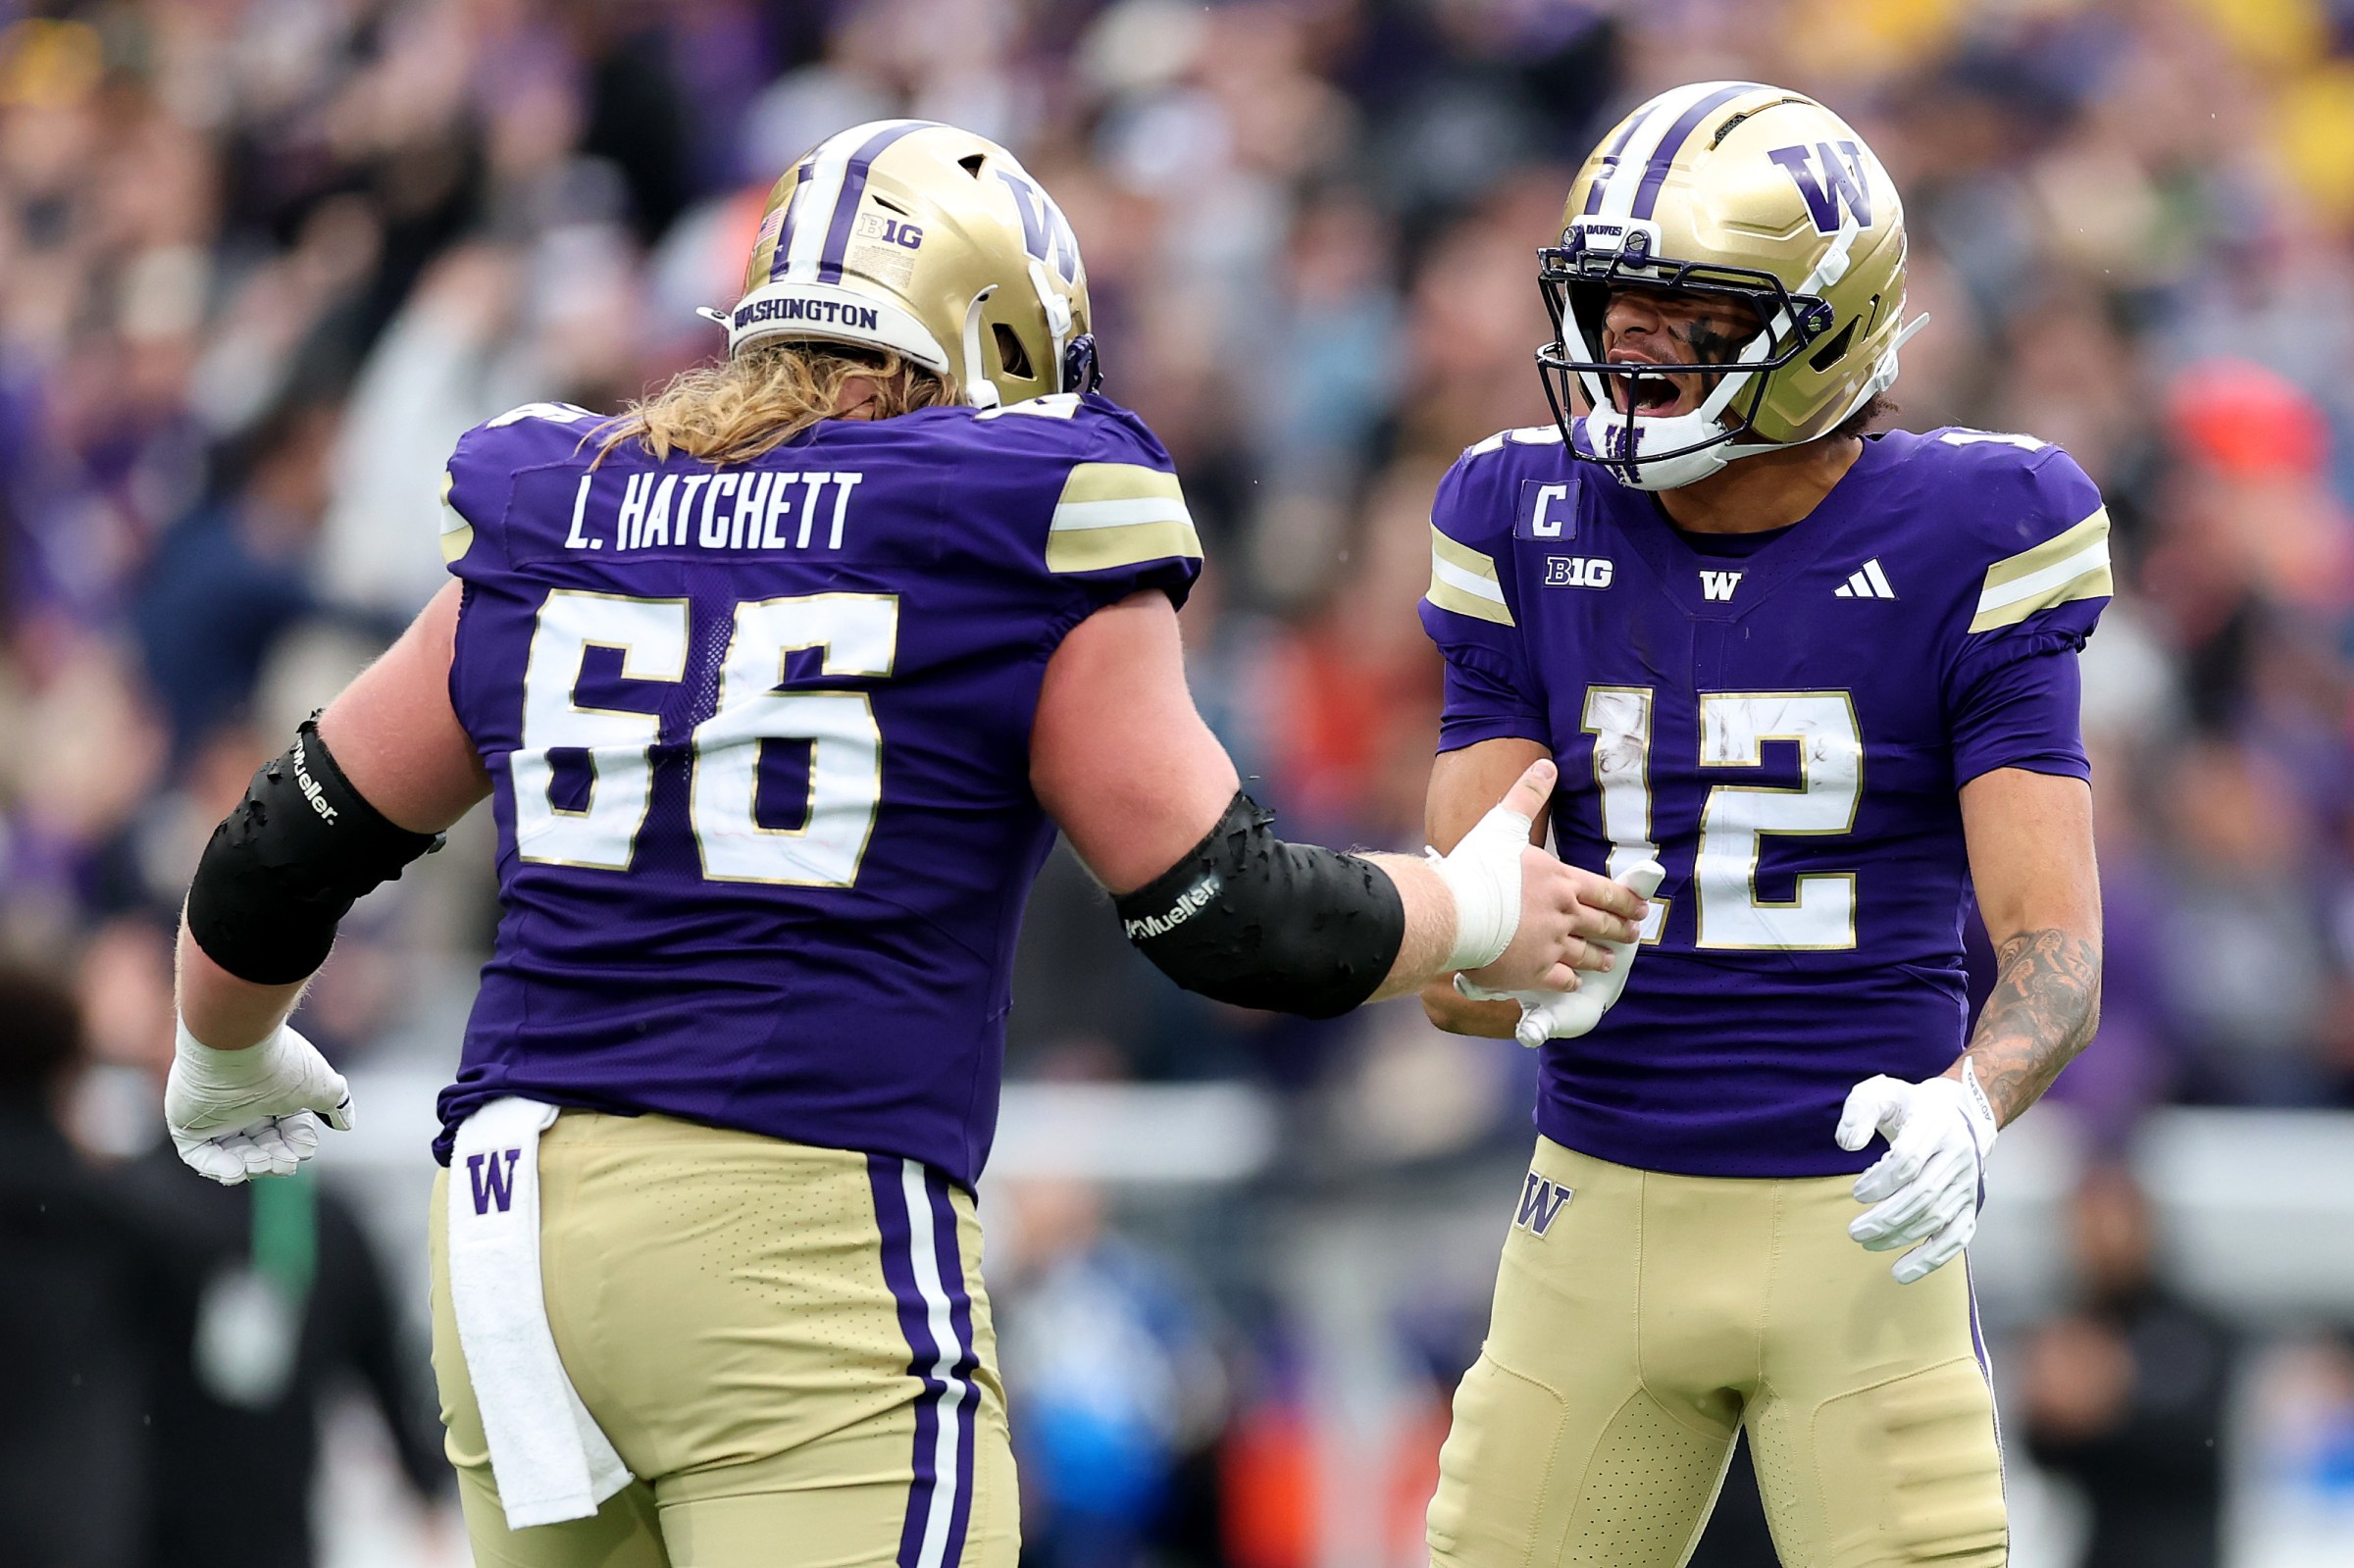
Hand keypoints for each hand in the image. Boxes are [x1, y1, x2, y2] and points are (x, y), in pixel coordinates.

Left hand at [165, 1018, 353, 1184]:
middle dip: (275, 1159)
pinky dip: (217, 1167)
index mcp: (272, 1093)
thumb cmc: (279, 1061)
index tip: (304, 1148)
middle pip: (261, 1145)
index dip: (298, 1142)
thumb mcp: (319, 1084)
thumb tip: (346, 1122)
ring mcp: (213, 1115)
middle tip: (283, 1162)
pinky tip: (237, 1170)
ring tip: (261, 1163)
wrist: (234, 1045)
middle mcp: (242, 1104)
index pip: (287, 1128)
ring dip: (251, 1165)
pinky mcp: (187, 1124)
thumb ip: (335, 1103)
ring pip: (233, 1154)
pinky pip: (199, 1155)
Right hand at [1424, 759, 1648, 990]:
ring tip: (1608, 961)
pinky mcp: (1534, 971)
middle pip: (1602, 924)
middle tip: (1632, 934)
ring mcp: (1551, 945)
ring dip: (1600, 957)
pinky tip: (1574, 981)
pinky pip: (1562, 980)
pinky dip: (1571, 981)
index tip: (1639, 908)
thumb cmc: (1474, 868)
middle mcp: (1563, 913)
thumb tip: (1546, 765)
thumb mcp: (1503, 824)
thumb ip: (1527, 795)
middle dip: (1620, 929)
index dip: (1625, 901)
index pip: (1605, 892)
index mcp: (1560, 880)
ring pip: (1586, 954)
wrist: (1452, 912)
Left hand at [1836, 1064, 1998, 1282]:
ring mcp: (1968, 1183)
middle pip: (1922, 1195)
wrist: (1960, 1113)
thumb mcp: (1881, 1093)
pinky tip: (1901, 1273)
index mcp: (1937, 1126)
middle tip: (1854, 1232)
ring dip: (1900, 1238)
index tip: (1856, 1193)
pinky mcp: (1971, 1205)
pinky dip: (1931, 1260)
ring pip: (1936, 1218)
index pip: (1910, 1160)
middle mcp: (1958, 1156)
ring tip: (1866, 1242)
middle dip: (1886, 1218)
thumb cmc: (1910, 1106)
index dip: (1880, 1181)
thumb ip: (1859, 1110)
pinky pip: (1956, 1238)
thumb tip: (1848, 1143)